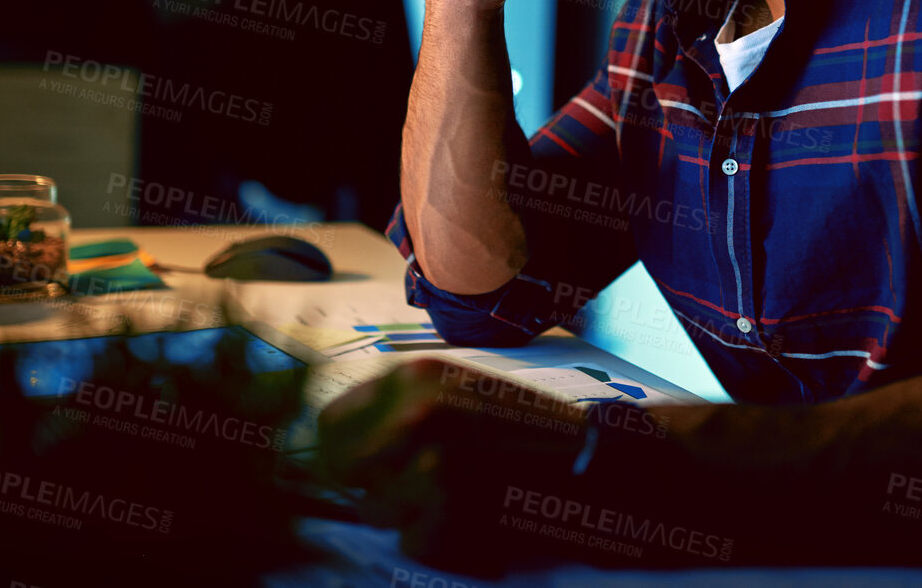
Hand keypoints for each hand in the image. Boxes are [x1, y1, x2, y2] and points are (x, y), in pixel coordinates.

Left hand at [316, 357, 589, 571]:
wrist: (592, 460)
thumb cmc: (525, 431)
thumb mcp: (457, 395)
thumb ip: (398, 412)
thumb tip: (337, 448)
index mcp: (414, 378)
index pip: (330, 424)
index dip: (341, 452)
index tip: (359, 471)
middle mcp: (413, 414)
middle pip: (345, 473)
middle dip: (371, 487)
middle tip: (417, 489)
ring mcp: (428, 463)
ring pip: (376, 512)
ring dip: (408, 515)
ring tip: (458, 499)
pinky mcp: (447, 511)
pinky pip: (412, 543)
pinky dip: (440, 541)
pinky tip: (476, 519)